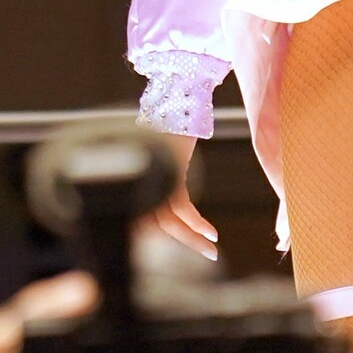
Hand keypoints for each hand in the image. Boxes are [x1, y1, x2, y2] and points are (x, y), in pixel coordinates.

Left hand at [150, 133, 218, 260]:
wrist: (178, 96)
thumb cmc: (174, 121)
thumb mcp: (168, 152)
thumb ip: (167, 171)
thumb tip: (171, 191)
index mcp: (141, 178)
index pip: (145, 218)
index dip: (160, 238)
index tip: (181, 248)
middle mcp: (144, 179)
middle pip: (157, 225)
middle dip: (183, 244)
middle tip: (207, 256)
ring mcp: (154, 177)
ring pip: (169, 221)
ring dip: (193, 239)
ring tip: (211, 249)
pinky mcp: (167, 172)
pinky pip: (180, 207)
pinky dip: (196, 223)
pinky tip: (210, 232)